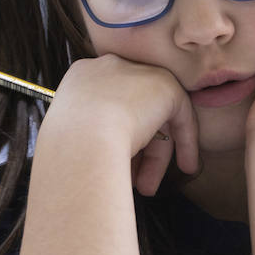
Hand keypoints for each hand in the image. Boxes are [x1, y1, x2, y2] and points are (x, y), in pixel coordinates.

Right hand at [47, 55, 199, 195]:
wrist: (81, 139)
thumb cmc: (68, 147)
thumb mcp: (70, 135)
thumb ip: (88, 133)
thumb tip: (104, 153)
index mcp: (81, 77)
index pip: (106, 104)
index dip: (116, 135)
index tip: (118, 161)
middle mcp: (109, 68)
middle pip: (132, 109)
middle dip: (136, 149)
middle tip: (135, 181)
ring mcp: (137, 72)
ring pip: (154, 115)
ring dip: (155, 155)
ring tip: (150, 187)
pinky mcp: (164, 84)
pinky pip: (180, 112)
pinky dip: (185, 141)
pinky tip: (185, 166)